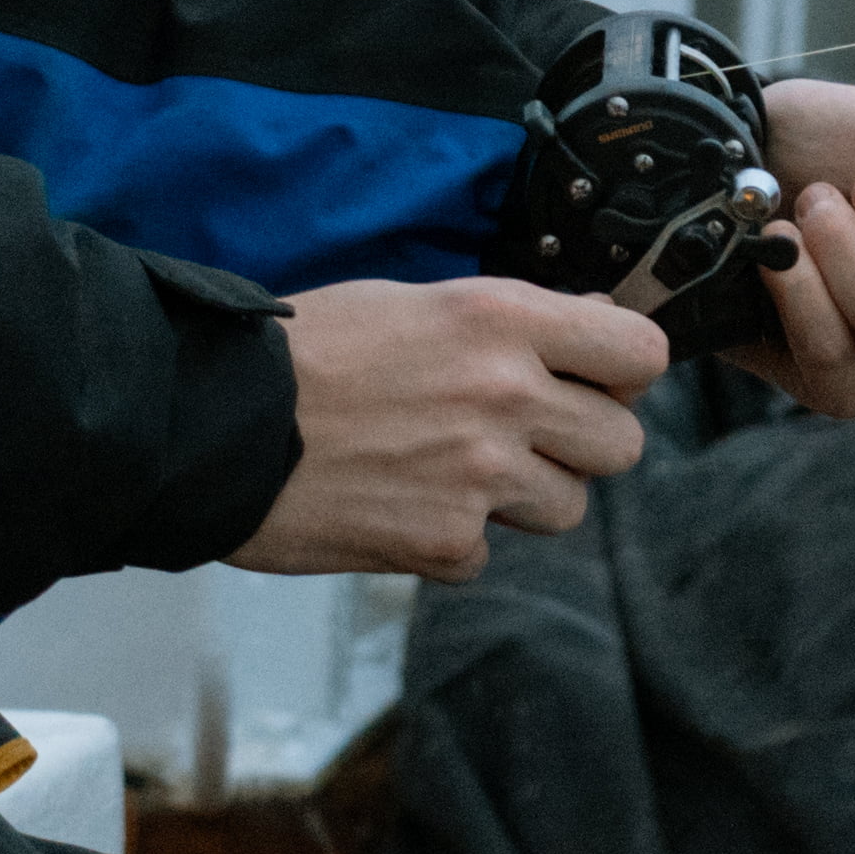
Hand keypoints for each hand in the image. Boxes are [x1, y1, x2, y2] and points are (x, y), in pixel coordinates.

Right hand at [230, 276, 665, 582]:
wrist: (212, 422)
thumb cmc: (306, 352)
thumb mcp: (419, 301)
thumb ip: (511, 322)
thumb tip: (591, 323)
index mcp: (503, 319)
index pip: (641, 352)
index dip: (623, 372)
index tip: (595, 381)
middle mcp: (507, 394)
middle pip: (623, 443)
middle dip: (579, 444)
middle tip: (521, 437)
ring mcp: (480, 474)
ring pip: (568, 507)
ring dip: (523, 498)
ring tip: (450, 472)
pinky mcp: (444, 542)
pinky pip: (489, 552)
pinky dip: (452, 541)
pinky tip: (399, 506)